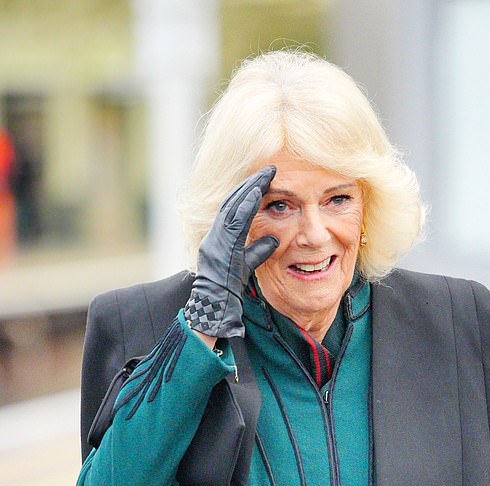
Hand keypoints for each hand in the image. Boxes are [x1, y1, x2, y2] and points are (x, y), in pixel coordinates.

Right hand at [184, 166, 278, 338]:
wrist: (212, 310)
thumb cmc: (228, 293)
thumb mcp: (247, 267)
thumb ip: (258, 252)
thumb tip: (275, 239)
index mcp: (218, 239)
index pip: (234, 209)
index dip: (248, 193)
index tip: (264, 180)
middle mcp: (214, 237)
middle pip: (231, 202)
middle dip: (249, 184)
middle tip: (268, 170)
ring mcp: (215, 241)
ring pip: (231, 208)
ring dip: (249, 190)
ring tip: (265, 176)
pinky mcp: (219, 248)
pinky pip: (233, 222)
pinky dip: (245, 206)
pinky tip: (257, 194)